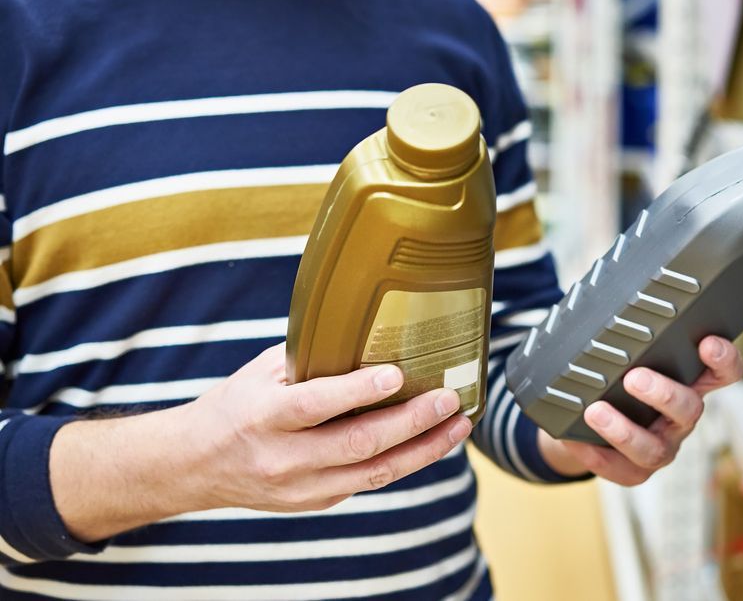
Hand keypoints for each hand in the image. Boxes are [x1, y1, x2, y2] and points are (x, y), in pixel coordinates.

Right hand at [190, 343, 472, 511]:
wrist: (195, 465)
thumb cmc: (237, 405)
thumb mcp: (261, 371)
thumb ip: (311, 356)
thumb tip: (369, 328)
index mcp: (265, 415)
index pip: (316, 404)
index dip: (359, 391)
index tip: (396, 373)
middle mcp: (284, 457)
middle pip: (358, 444)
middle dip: (411, 421)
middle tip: (448, 398)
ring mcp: (302, 487)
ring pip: (375, 472)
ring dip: (424, 449)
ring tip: (458, 424)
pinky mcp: (316, 502)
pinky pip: (370, 481)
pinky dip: (405, 460)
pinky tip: (432, 441)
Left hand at [537, 336, 742, 484]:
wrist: (578, 423)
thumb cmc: (609, 379)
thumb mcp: (621, 353)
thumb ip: (624, 333)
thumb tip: (606, 291)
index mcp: (687, 382)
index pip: (723, 372)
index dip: (724, 360)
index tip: (707, 343)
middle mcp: (679, 417)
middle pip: (690, 410)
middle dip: (664, 393)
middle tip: (634, 377)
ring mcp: (661, 446)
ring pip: (656, 449)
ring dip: (625, 430)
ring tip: (596, 411)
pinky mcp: (633, 471)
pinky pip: (621, 469)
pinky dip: (597, 454)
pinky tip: (577, 440)